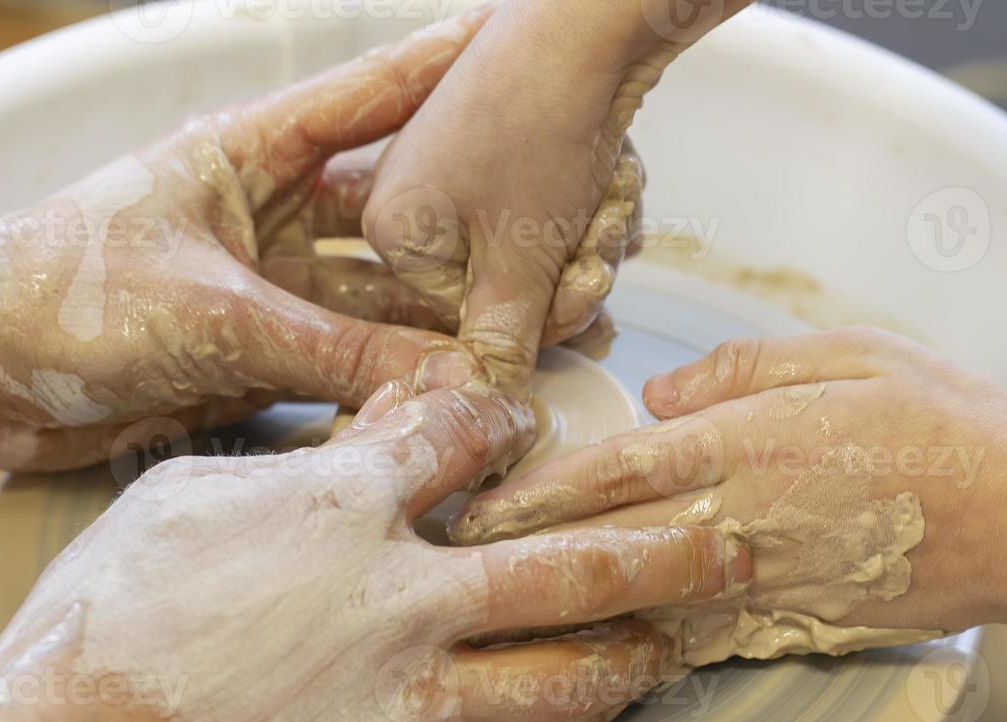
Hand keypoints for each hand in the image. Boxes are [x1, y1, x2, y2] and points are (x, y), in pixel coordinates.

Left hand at [0, 9, 500, 471]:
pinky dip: (390, 385)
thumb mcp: (209, 316)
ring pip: (376, 304)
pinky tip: (449, 394)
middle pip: (393, 217)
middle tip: (554, 238)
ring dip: (440, 323)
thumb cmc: (54, 298)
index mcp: (245, 158)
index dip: (444, 77)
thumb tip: (441, 379)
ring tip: (525, 331)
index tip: (513, 51)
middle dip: (470, 232)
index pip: (367, 103)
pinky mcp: (250, 360)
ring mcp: (263, 294)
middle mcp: (265, 220)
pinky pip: (341, 369)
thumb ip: (326, 349)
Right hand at [0, 381, 746, 721]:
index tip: (525, 421)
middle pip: (565, 563)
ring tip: (680, 640)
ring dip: (634, 652)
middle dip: (657, 545)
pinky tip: (591, 717)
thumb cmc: (114, 615)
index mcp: (346, 509)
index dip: (503, 420)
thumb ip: (303, 459)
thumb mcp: (195, 494)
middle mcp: (402, 597)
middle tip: (725, 537)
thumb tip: (376, 425)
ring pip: (562, 672)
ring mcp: (409, 692)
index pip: (459, 440)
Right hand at [363, 0, 665, 396]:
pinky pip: (560, 213)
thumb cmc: (542, 123)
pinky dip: (597, 202)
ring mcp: (467, 172)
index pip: (471, 324)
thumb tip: (490, 400)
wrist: (593, 20)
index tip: (584, 292)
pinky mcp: (514, 149)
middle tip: (599, 243)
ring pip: (546, 257)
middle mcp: (417, 201)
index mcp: (394, 231)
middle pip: (511, 292)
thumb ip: (503, 340)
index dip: (541, 318)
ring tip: (608, 194)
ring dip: (595, 238)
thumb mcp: (521, 257)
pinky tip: (612, 174)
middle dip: (573, 274)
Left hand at [451, 328, 1006, 639]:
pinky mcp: (790, 623)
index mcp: (742, 442)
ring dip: (569, 610)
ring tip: (503, 616)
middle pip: (605, 545)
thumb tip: (658, 395)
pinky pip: (698, 636)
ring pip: (639, 601)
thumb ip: (738, 370)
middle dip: (525, 560)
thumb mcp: (844, 353)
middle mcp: (737, 518)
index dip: (533, 492)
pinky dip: (642, 643)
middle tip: (457, 571)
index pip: (610, 472)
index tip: (474, 506)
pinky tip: (598, 649)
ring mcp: (760, 581)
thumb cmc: (943, 422)